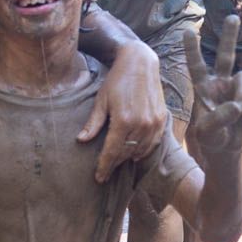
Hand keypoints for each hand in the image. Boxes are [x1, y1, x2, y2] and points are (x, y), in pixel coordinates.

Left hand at [78, 40, 167, 182]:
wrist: (140, 64)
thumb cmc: (116, 80)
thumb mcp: (101, 101)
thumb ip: (93, 123)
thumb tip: (80, 141)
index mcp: (123, 121)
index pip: (111, 152)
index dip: (104, 166)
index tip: (98, 177)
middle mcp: (140, 124)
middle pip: (125, 154)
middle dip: (114, 163)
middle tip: (105, 172)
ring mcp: (153, 123)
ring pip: (139, 151)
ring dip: (128, 158)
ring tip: (118, 162)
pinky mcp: (161, 120)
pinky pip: (152, 143)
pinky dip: (143, 150)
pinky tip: (135, 153)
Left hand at [184, 17, 241, 158]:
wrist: (226, 147)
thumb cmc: (210, 137)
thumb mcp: (207, 132)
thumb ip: (219, 117)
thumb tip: (238, 105)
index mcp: (202, 87)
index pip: (196, 65)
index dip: (193, 49)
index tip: (188, 31)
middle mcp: (219, 81)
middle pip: (226, 54)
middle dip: (230, 36)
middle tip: (232, 17)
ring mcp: (235, 86)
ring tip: (240, 109)